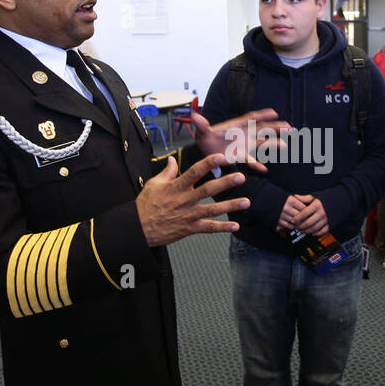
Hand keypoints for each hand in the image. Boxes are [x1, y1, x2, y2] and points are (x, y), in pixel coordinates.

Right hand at [136, 153, 250, 247]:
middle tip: (241, 177)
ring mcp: (188, 215)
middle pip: (208, 189)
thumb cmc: (145, 205)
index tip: (221, 157)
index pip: (194, 171)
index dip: (209, 163)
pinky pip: (208, 228)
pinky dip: (222, 228)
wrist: (138, 228)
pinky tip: (235, 226)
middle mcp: (185, 200)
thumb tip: (171, 160)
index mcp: (176, 186)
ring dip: (230, 206)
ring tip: (246, 202)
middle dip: (226, 183)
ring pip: (213, 210)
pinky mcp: (189, 228)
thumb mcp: (153, 184)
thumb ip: (166, 172)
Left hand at [193, 108, 290, 172]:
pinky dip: (257, 164)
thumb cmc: (205, 137)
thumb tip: (194, 115)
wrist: (205, 150)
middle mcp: (244, 134)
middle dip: (275, 128)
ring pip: (261, 143)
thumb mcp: (202, 131)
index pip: (251, 118)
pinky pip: (251, 159)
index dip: (262, 115)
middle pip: (262, 129)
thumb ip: (201, 125)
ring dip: (272, 144)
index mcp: (236, 125)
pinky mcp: (241, 155)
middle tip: (289, 127)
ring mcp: (245, 145)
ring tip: (284, 144)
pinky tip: (264, 169)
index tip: (274, 113)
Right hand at [279, 194, 311, 229]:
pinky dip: (294, 226)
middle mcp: (286, 208)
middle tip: (309, 220)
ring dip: (300, 223)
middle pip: (301, 216)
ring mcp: (282, 215)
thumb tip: (310, 206)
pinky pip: (290, 226)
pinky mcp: (279, 221)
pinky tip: (295, 224)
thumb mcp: (290, 197)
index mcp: (291, 201)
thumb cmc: (281, 198)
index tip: (311, 213)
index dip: (308, 211)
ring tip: (303, 223)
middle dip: (305, 219)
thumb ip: (299, 200)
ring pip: (296, 222)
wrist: (267, 200)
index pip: (304, 209)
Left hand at [291, 196, 328, 236]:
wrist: (340, 201)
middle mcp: (322, 213)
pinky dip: (316, 233)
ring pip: (314, 228)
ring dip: (306, 231)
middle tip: (296, 227)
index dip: (297, 218)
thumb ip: (305, 198)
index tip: (293, 221)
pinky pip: (322, 231)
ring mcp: (326, 220)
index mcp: (317, 206)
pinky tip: (312, 232)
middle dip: (300, 226)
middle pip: (308, 223)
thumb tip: (295, 196)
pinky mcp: (330, 224)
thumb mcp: (315, 196)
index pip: (304, 214)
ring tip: (302, 230)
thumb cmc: (326, 198)